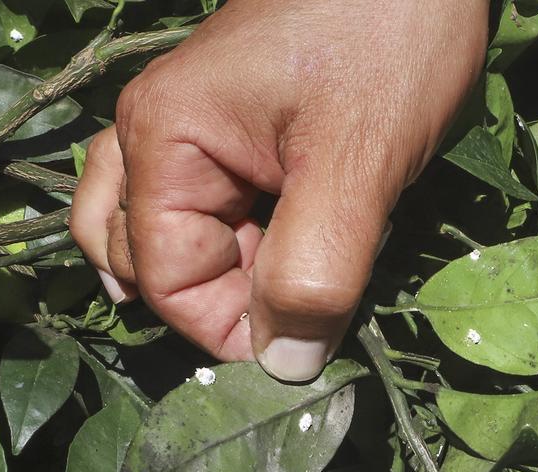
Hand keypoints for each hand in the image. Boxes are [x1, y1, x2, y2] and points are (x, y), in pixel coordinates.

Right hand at [71, 0, 487, 379]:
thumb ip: (314, 271)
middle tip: (293, 319)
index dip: (227, 330)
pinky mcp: (234, 125)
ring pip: (159, 231)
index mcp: (166, 138)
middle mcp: (157, 132)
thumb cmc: (390, 36)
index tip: (303, 348)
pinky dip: (230, 244)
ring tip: (269, 302)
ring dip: (211, 279)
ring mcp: (191, 125)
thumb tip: (283, 368)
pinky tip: (268, 261)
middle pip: (147, 258)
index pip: (164, 279)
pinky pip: (201, 202)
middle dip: (214, 304)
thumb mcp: (358, 161)